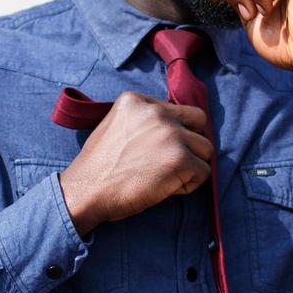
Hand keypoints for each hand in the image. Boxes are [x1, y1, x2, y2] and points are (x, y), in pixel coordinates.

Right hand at [58, 91, 212, 235]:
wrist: (87, 191)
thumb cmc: (98, 168)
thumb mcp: (114, 126)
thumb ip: (141, 120)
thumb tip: (172, 128)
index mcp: (137, 100)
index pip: (177, 110)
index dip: (174, 132)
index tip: (158, 150)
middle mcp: (156, 112)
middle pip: (199, 122)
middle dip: (191, 142)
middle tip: (173, 161)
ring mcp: (170, 134)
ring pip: (206, 149)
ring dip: (191, 165)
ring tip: (167, 178)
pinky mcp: (180, 159)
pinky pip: (204, 172)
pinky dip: (189, 184)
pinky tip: (166, 189)